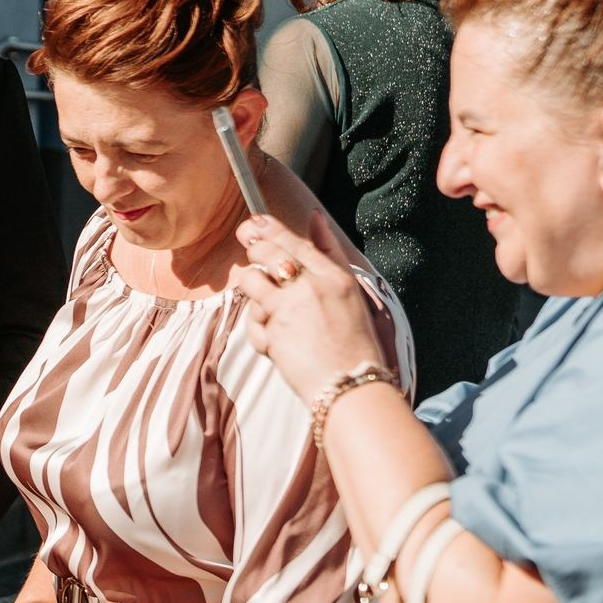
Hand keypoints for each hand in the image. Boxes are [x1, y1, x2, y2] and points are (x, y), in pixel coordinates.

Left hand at [229, 212, 384, 402]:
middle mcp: (311, 288)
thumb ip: (329, 253)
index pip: (296, 242)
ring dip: (254, 290)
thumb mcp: (349, 292)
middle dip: (254, 247)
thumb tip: (315, 217)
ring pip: (252, 281)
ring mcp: (290, 309)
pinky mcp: (273, 333)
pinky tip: (277, 339)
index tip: (255, 221)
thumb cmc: (353, 342)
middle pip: (268, 253)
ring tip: (271, 307)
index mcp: (334, 277)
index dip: (270, 228)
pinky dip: (259, 329)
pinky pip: (252, 319)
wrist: (351, 385)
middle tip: (249, 246)